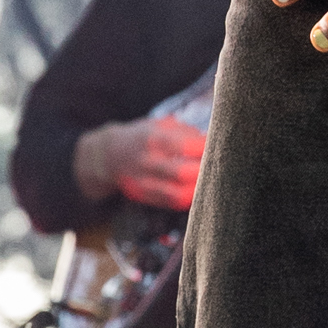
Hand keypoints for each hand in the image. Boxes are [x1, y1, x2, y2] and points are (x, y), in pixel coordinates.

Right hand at [73, 115, 206, 211]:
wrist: (109, 156)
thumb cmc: (140, 136)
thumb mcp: (160, 124)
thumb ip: (184, 131)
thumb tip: (209, 139)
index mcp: (151, 138)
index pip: (182, 145)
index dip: (203, 147)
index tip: (217, 144)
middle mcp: (145, 162)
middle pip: (181, 173)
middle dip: (204, 170)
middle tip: (218, 164)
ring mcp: (143, 183)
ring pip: (176, 194)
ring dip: (198, 189)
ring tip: (210, 180)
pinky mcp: (143, 197)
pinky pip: (170, 203)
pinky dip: (187, 199)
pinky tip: (198, 192)